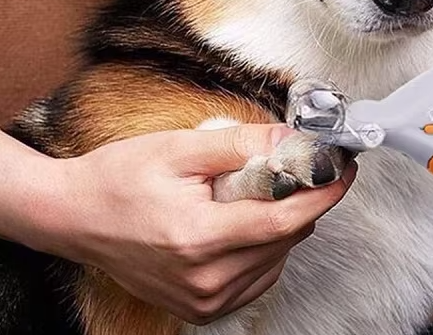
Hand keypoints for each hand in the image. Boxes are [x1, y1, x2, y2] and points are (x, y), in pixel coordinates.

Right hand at [21, 125, 354, 323]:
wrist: (75, 216)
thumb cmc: (120, 179)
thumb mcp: (180, 148)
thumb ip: (241, 144)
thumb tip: (291, 140)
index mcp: (198, 238)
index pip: (284, 221)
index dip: (322, 194)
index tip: (343, 171)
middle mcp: (204, 279)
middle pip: (285, 240)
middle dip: (302, 201)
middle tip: (295, 169)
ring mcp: (202, 299)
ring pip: (277, 259)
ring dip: (282, 224)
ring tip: (251, 194)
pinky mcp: (201, 307)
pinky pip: (258, 276)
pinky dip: (265, 247)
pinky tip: (242, 222)